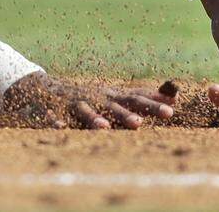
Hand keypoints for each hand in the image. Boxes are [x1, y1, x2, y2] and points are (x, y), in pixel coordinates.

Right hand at [4, 71, 175, 129]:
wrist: (44, 88)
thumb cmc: (88, 97)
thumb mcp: (115, 96)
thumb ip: (142, 96)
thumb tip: (174, 95)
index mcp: (111, 97)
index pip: (135, 99)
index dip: (152, 104)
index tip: (171, 110)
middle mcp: (95, 99)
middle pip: (113, 106)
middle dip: (126, 114)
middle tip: (139, 123)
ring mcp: (74, 104)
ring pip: (84, 112)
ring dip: (93, 118)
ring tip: (104, 127)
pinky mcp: (54, 110)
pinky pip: (54, 117)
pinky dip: (56, 122)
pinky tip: (60, 129)